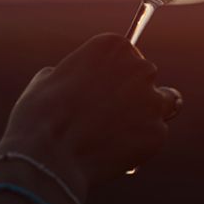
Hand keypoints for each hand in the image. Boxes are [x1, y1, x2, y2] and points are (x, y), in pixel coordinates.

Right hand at [0, 34, 179, 203]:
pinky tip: (114, 154)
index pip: (126, 56)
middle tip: (109, 117)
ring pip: (162, 104)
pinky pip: (154, 136)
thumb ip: (73, 73)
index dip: (114, 76)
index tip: (102, 91)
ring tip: (118, 135)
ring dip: (146, 117)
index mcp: (113, 46)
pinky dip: (140, 145)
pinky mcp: (158, 132)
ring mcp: (152, 100)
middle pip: (146, 78)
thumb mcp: (49, 80)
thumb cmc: (40, 117)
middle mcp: (139, 67)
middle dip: (132, 95)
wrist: (47, 157)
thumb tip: (76, 80)